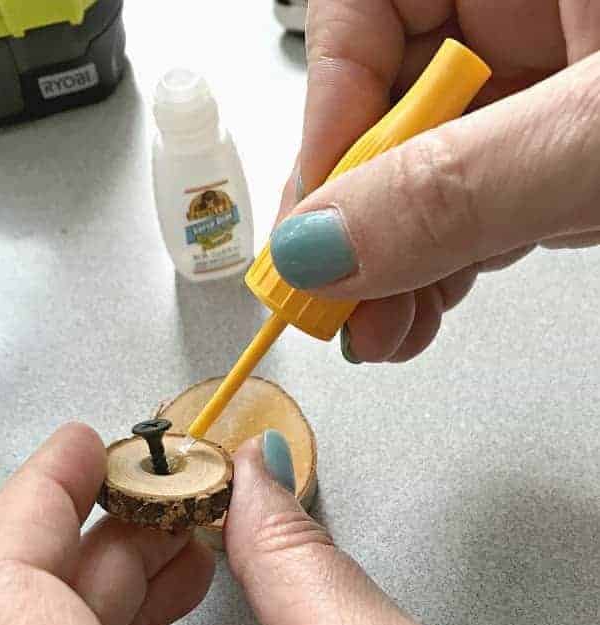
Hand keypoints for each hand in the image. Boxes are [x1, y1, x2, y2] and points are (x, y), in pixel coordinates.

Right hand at [271, 1, 599, 363]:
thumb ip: (455, 187)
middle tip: (330, 297)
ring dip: (392, 262)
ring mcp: (543, 84)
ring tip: (377, 330)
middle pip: (382, 106)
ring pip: (425, 170)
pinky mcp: (557, 150)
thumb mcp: (592, 140)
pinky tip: (416, 313)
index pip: (362, 16)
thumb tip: (321, 247)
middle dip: (356, 219)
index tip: (315, 226)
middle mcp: (524, 12)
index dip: (324, 123)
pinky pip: (474, 203)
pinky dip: (442, 266)